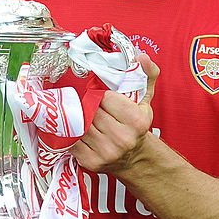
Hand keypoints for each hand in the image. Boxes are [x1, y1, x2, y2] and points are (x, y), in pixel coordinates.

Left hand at [71, 53, 158, 175]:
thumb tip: (141, 57)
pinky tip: (82, 132)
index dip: (102, 96)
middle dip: (90, 106)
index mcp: (136, 121)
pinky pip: (73, 140)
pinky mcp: (90, 161)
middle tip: (94, 109)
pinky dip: (74, 134)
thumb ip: (146, 74)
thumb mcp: (145, 99)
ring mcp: (105, 151)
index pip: (104, 97)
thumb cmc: (137, 126)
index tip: (105, 99)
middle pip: (91, 110)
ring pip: (81, 124)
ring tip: (89, 120)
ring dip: (81, 119)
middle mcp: (122, 138)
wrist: (135, 158)